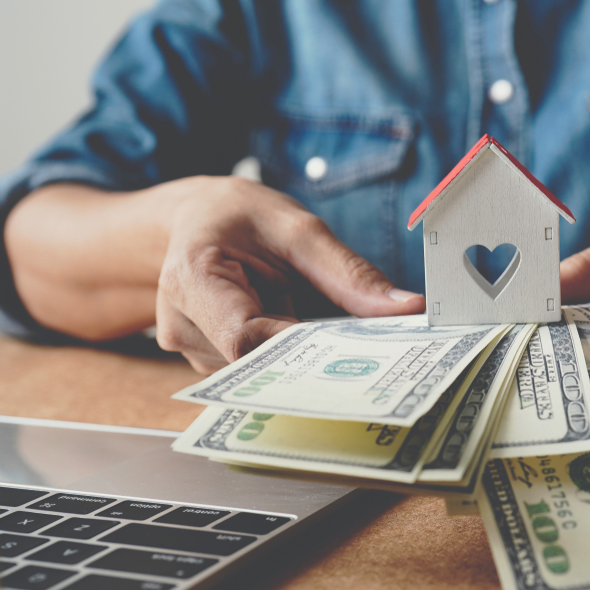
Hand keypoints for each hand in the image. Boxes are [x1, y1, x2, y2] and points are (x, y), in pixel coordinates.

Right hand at [156, 176, 424, 372]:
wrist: (195, 219)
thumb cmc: (239, 217)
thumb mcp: (298, 228)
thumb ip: (349, 272)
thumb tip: (407, 308)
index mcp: (192, 279)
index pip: (245, 337)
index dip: (300, 349)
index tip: (351, 345)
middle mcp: (182, 324)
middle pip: (258, 364)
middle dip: (312, 356)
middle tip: (359, 341)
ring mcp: (191, 349)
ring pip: (262, 373)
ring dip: (299, 355)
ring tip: (315, 316)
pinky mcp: (208, 361)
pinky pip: (257, 370)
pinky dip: (287, 355)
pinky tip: (297, 327)